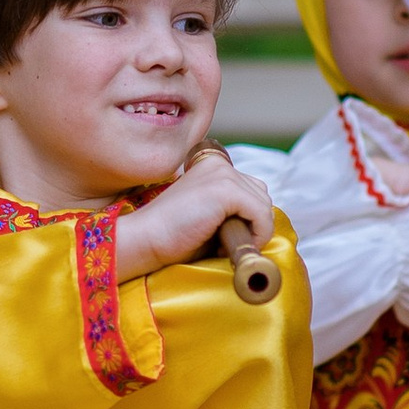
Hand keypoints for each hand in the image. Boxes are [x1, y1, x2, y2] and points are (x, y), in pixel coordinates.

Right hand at [117, 147, 276, 282]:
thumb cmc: (172, 236)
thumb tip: (262, 222)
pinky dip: (255, 235)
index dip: (245, 217)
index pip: (250, 189)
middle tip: (222, 242)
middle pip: (260, 195)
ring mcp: (222, 173)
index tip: (221, 236)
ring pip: (263, 205)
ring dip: (253, 230)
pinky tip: (227, 245)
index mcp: (212, 164)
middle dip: (251, 223)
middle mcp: (219, 163)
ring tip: (223, 243)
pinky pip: (261, 214)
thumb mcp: (207, 214)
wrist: (145, 239)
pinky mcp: (225, 189)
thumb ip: (232, 209)